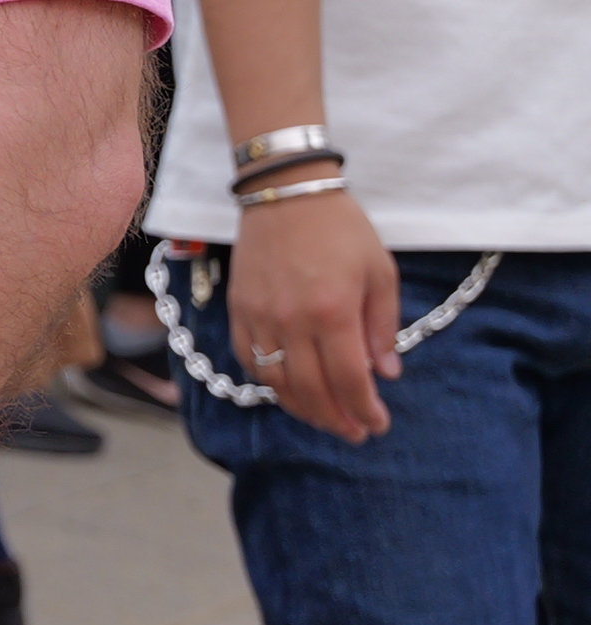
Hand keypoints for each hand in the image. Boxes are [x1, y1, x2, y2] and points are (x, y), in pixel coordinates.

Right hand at [227, 184, 403, 441]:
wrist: (285, 192)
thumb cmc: (341, 228)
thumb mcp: (380, 272)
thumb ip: (383, 326)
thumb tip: (387, 372)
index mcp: (333, 311)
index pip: (350, 379)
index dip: (365, 409)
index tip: (378, 424)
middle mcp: (292, 320)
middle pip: (311, 390)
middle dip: (336, 418)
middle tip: (355, 432)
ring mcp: (260, 316)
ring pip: (277, 381)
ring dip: (302, 408)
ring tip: (325, 417)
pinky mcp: (239, 309)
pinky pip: (250, 358)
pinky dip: (270, 381)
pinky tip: (289, 387)